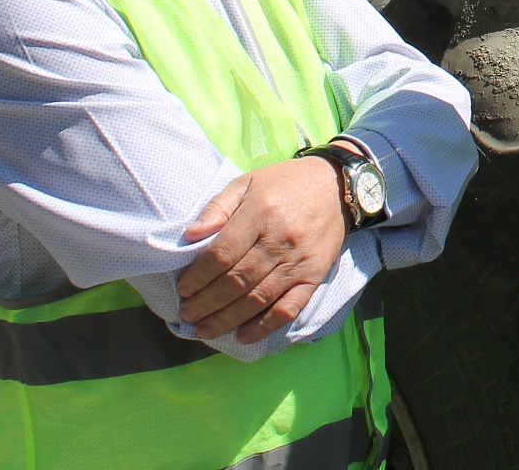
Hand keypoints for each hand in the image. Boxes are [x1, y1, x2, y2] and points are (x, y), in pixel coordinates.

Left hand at [176, 157, 348, 343]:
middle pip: (236, 280)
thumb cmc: (283, 184)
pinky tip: (243, 335)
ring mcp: (299, 261)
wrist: (335, 186)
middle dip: (206, 303)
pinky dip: (264, 326)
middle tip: (187, 314)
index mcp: (260, 212)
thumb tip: (190, 236)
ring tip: (205, 330)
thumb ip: (217, 207)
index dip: (198, 277)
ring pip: (258, 299)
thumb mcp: (246, 183)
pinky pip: (288, 308)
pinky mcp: (314, 276)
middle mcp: (280, 239)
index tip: (183, 289)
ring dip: (227, 319)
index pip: (222, 254)